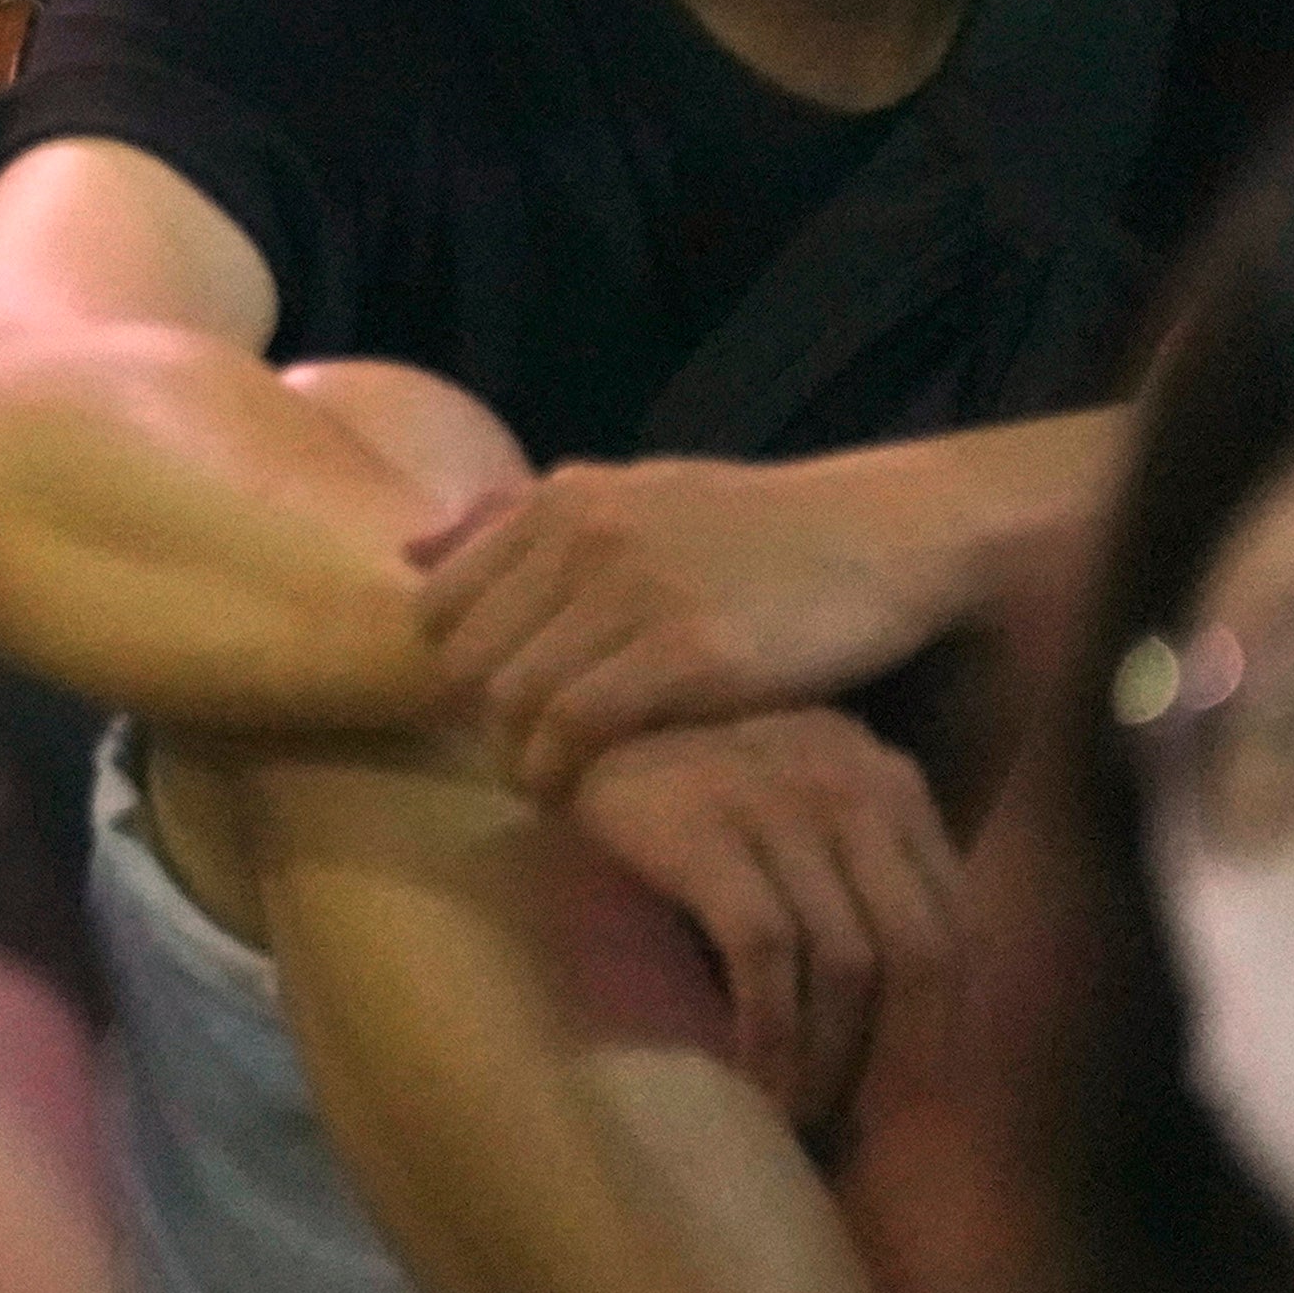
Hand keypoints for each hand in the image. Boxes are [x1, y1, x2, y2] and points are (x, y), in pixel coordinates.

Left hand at [415, 455, 950, 791]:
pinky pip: (576, 727)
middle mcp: (580, 534)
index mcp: (559, 498)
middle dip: (477, 724)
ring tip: (549, 790)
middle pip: (463, 659)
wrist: (885, 536)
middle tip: (515, 764)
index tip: (490, 715)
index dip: (452, 673)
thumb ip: (525, 521)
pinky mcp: (686, 653)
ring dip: (517, 760)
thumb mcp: (630, 495)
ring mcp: (630, 591)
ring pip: (510, 699)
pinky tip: (585, 797)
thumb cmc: (756, 529)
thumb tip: (408, 548)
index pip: (438, 604)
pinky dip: (563, 772)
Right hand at [560, 709, 959, 1131]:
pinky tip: (753, 1078)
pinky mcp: (702, 823)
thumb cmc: (680, 797)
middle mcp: (847, 777)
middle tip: (862, 1127)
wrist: (554, 738)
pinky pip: (764, 952)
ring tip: (799, 1113)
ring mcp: (774, 795)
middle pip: (919, 948)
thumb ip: (855, 873)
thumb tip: (916, 1022)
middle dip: (900, 1058)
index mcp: (884, 777)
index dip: (943, 1026)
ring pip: (846, 961)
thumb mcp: (791, 814)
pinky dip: (769, 1030)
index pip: (954, 924)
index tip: (908, 1100)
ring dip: (829, 1061)